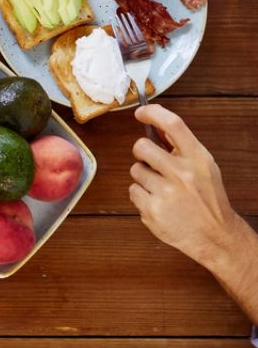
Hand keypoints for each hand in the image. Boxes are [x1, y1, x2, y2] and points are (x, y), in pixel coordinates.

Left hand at [129, 105, 243, 263]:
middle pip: (141, 147)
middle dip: (142, 153)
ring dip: (144, 178)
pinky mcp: (152, 210)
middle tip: (151, 163)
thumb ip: (181, 147)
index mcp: (198, 159)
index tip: (141, 112)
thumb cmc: (207, 199)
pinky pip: (133, 191)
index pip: (173, 125)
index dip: (153, 113)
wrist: (214, 235)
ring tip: (163, 189)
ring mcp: (166, 193)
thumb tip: (155, 125)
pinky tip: (159, 202)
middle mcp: (182, 174)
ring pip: (135, 170)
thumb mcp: (204, 168)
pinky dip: (141, 196)